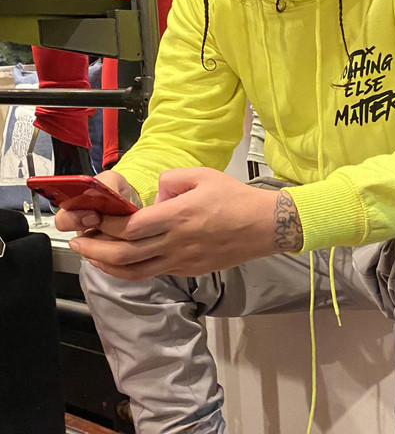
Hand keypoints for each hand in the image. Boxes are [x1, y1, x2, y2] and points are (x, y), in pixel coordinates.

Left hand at [62, 167, 302, 280]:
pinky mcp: (189, 270)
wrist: (263, 226)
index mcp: (177, 217)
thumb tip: (156, 196)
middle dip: (95, 250)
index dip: (106, 225)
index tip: (93, 217)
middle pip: (125, 256)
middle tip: (77, 243)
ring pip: (135, 272)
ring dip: (107, 266)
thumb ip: (172, 180)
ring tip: (92, 257)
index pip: (129, 227)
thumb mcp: (203, 175)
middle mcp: (175, 243)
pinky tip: (123, 262)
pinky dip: (130, 270)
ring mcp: (181, 261)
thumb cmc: (235, 198)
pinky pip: (153, 273)